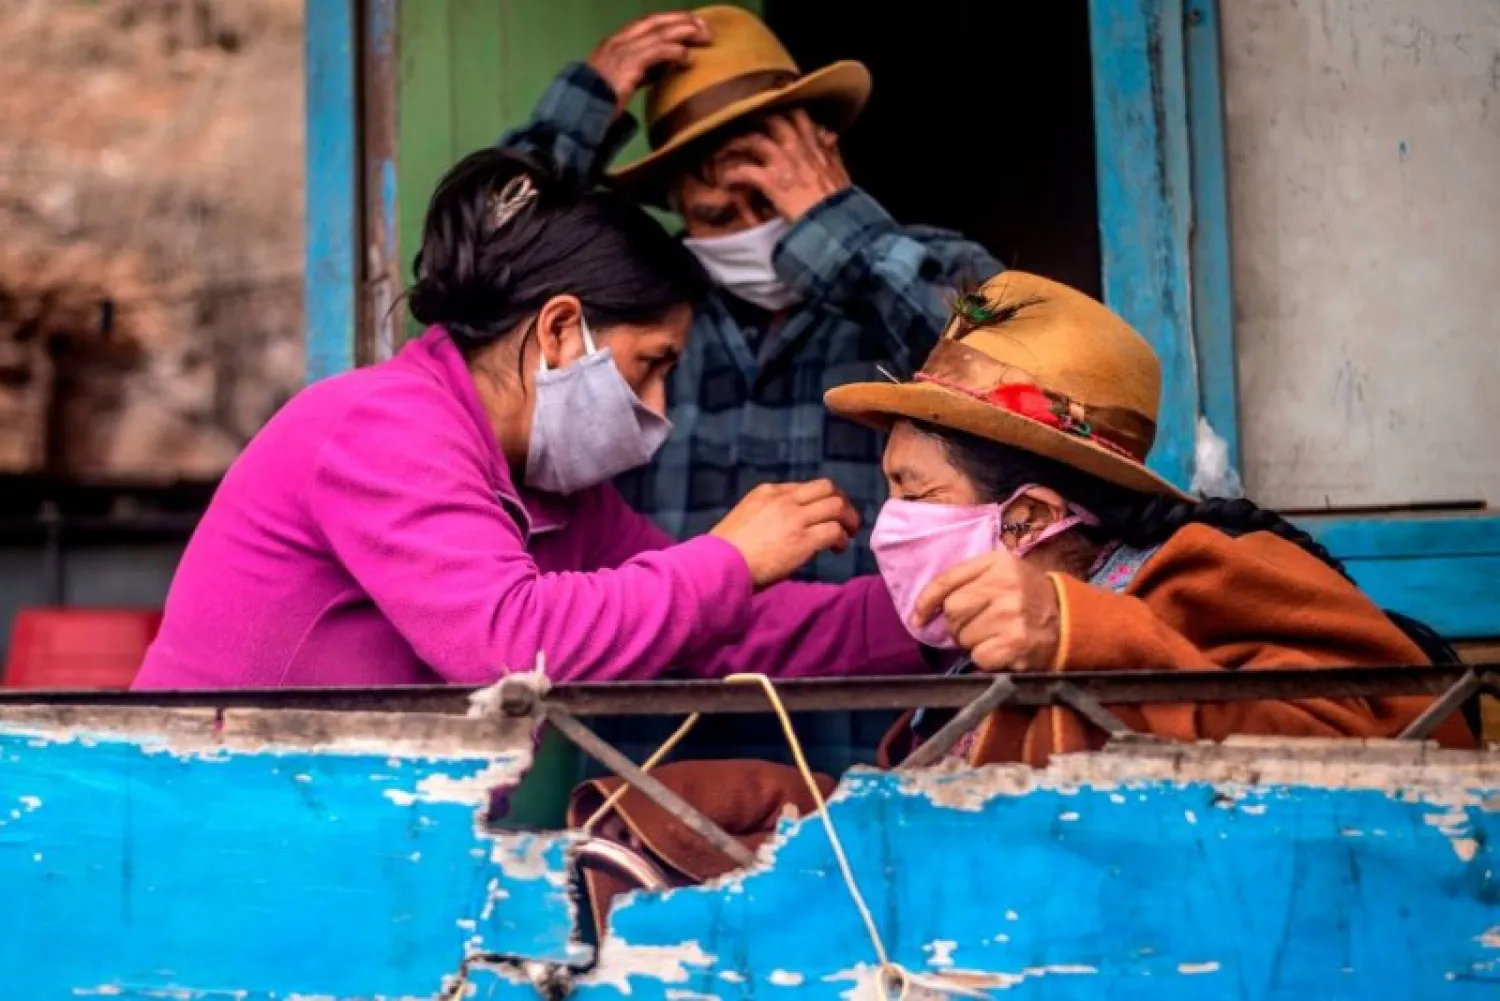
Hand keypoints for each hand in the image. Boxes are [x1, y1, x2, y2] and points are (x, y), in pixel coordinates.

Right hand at [587, 13, 709, 116]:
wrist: (580, 112)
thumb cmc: (600, 102)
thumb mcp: (620, 80)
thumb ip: (640, 71)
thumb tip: (664, 68)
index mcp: (614, 43)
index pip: (646, 23)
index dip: (669, 20)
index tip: (689, 23)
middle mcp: (617, 41)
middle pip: (655, 22)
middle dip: (680, 20)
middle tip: (703, 26)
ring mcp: (622, 51)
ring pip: (659, 33)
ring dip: (684, 32)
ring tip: (704, 37)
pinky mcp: (628, 65)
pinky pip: (658, 51)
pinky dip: (676, 51)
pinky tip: (689, 57)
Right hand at [711, 479, 859, 586]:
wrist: (718, 564)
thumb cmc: (726, 550)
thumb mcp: (747, 517)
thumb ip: (769, 514)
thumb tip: (788, 526)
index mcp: (768, 491)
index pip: (806, 487)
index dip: (821, 500)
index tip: (824, 515)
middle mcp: (784, 499)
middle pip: (827, 488)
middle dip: (842, 502)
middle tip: (845, 519)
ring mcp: (794, 518)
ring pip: (836, 506)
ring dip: (848, 519)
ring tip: (847, 534)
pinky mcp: (802, 540)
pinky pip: (834, 531)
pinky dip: (841, 539)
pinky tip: (836, 549)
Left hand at [715, 109, 851, 219]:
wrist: (835, 223)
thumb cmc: (839, 203)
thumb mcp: (840, 171)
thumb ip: (832, 151)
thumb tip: (829, 134)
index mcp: (815, 146)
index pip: (799, 117)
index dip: (782, 113)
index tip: (770, 117)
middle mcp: (798, 149)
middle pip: (772, 120)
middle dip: (754, 121)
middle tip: (740, 127)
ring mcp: (783, 163)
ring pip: (754, 140)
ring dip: (736, 144)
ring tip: (723, 151)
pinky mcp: (771, 182)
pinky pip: (744, 171)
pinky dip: (732, 175)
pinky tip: (725, 181)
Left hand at [911, 549, 1061, 670]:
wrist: (1070, 621)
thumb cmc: (1027, 597)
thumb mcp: (1003, 574)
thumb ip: (967, 582)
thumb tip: (922, 612)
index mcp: (998, 563)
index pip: (947, 580)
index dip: (926, 600)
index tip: (919, 617)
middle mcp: (1005, 585)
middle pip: (952, 610)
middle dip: (957, 624)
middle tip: (977, 625)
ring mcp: (1011, 615)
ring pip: (963, 636)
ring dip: (973, 642)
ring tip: (995, 635)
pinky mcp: (1015, 644)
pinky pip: (978, 657)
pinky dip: (985, 658)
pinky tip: (1002, 649)